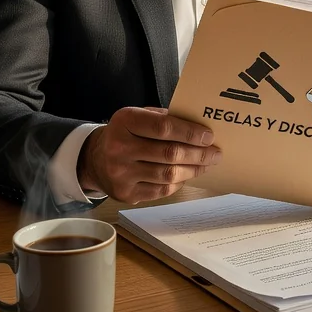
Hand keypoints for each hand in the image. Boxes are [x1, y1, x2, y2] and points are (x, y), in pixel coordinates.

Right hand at [77, 107, 222, 202]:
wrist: (95, 159)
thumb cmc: (127, 133)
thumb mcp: (140, 117)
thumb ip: (165, 119)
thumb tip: (201, 128)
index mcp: (125, 121)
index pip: (163, 128)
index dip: (189, 133)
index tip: (209, 136)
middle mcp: (119, 148)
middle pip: (169, 153)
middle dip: (198, 154)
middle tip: (216, 153)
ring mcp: (120, 174)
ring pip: (167, 174)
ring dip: (193, 170)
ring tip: (207, 164)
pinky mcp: (125, 194)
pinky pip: (161, 190)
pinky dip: (178, 182)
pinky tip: (187, 174)